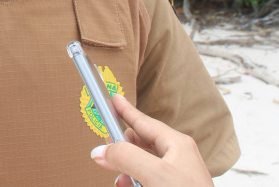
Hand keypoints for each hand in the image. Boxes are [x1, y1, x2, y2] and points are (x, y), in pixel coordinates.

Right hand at [90, 94, 213, 186]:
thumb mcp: (154, 174)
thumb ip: (125, 157)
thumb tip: (101, 150)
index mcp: (177, 145)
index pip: (144, 122)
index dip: (126, 110)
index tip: (113, 98)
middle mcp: (177, 158)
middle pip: (141, 144)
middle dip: (123, 149)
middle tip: (106, 151)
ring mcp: (175, 177)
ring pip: (142, 166)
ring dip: (128, 172)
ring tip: (123, 181)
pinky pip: (147, 181)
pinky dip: (136, 183)